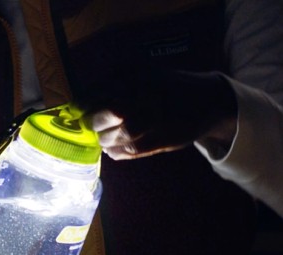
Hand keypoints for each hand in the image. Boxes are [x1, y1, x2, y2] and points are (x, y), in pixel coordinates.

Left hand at [78, 66, 237, 159]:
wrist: (206, 101)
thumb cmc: (165, 88)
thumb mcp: (140, 75)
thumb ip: (112, 88)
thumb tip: (78, 108)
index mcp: (135, 75)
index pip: (94, 94)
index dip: (81, 107)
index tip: (76, 113)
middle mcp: (144, 94)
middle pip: (103, 116)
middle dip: (93, 124)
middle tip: (92, 126)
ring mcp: (154, 117)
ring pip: (115, 135)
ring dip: (105, 140)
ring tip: (105, 139)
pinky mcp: (161, 139)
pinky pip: (129, 150)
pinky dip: (117, 152)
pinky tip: (116, 148)